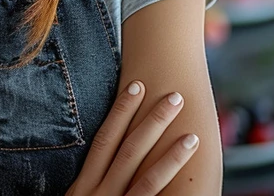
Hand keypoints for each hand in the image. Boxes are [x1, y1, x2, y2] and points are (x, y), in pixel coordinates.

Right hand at [66, 81, 200, 195]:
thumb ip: (92, 190)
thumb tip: (108, 172)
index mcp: (83, 185)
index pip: (103, 140)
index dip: (120, 112)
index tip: (136, 87)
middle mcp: (96, 189)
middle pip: (125, 147)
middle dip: (150, 119)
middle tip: (174, 96)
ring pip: (139, 166)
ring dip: (165, 142)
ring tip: (189, 127)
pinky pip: (151, 188)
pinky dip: (170, 167)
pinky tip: (190, 149)